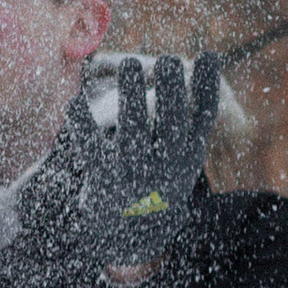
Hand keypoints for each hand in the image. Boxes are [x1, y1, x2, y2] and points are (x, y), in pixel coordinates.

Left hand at [67, 54, 219, 274]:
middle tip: (168, 59)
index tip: (208, 54)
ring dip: (132, 95)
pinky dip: (82, 123)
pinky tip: (74, 101)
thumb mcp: (184, 154)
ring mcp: (134, 173)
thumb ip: (193, 114)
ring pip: (133, 129)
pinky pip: (91, 146)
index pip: (203, 117)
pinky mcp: (103, 179)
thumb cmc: (159, 180)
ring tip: (128, 62)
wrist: (134, 233)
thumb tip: (213, 58)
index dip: (206, 86)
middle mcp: (165, 165)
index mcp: (187, 155)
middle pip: (170, 122)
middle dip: (171, 90)